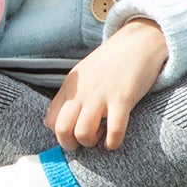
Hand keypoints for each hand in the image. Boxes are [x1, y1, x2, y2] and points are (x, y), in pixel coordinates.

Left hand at [45, 20, 165, 151]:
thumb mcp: (82, 76)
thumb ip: (65, 98)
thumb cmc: (111, 62)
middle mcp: (82, 91)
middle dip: (72, 144)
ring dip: (92, 143)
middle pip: (62, 130)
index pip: (51, 120)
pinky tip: (114, 140)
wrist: (139, 42)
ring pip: (84, 133)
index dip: (60, 134)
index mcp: (70, 86)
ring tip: (101, 137)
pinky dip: (113, 142)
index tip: (74, 133)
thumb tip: (47, 123)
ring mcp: (101, 95)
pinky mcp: (123, 99)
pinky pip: (114, 131)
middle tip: (85, 141)